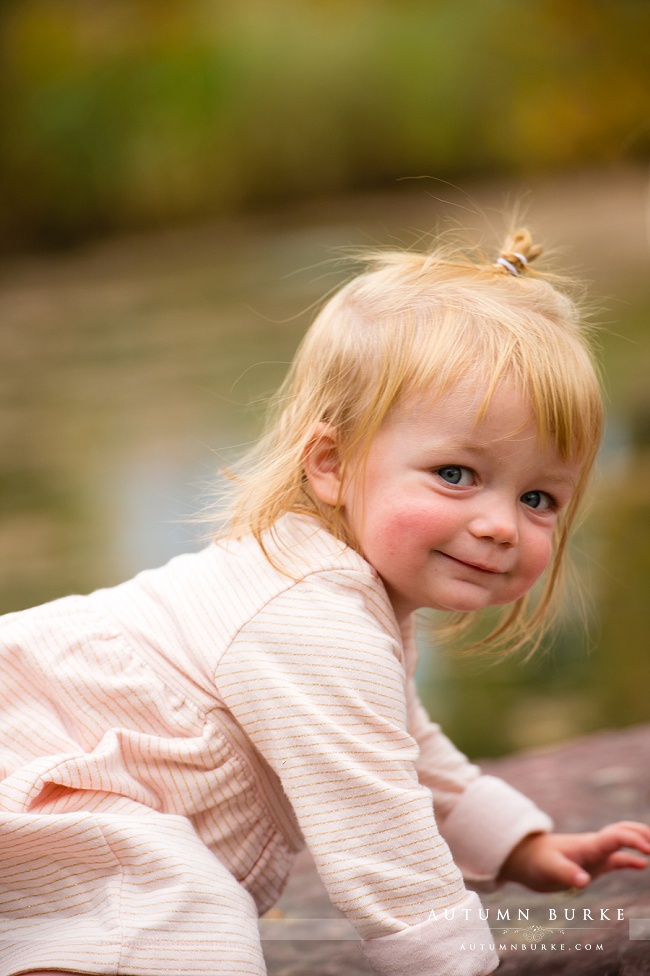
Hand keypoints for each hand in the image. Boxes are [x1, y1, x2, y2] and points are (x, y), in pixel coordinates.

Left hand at [498, 821, 649, 891]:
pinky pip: (616, 859)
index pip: (616, 836)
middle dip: (642, 833)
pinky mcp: (591, 864)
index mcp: (588, 844)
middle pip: (623, 830)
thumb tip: (582, 882)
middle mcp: (595, 845)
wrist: (524, 858)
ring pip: (621, 841)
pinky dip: (630, 860)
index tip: (648, 851)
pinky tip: (642, 865)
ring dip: (639, 841)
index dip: (634, 840)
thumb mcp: (549, 869)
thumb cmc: (537, 861)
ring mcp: (594, 854)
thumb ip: (566, 874)